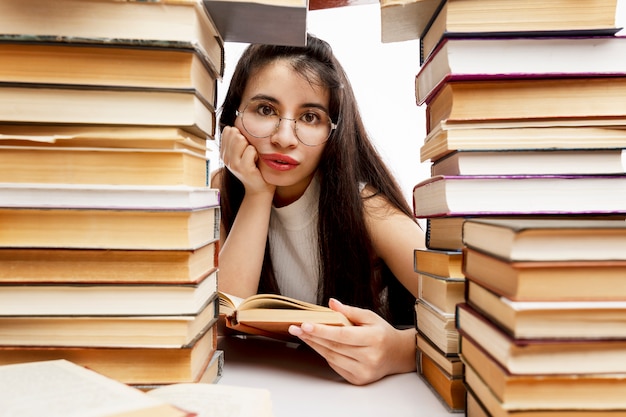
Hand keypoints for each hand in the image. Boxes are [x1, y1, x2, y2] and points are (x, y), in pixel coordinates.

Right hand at [220, 126, 274, 195]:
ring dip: (251, 146)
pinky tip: (256, 162)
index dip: (240, 135)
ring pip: (241, 140)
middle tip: (250, 153)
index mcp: (224, 153)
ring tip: (252, 157)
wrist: (259, 187)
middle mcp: (226, 158)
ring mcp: (233, 164)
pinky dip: (257, 154)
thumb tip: (234, 126)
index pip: (228, 131)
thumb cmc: (254, 168)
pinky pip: (251, 150)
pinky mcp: (243, 168)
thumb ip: (238, 140)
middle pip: (234, 133)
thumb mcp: (243, 152)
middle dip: (246, 140)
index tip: (244, 148)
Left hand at [288, 299, 416, 384]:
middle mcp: (370, 357)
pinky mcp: (359, 379)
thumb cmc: (382, 333)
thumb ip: (350, 311)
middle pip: (334, 346)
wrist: (398, 354)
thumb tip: (331, 304)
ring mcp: (364, 371)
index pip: (342, 335)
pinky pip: (336, 366)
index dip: (322, 330)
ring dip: (315, 345)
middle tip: (295, 328)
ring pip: (332, 357)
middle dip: (312, 336)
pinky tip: (318, 345)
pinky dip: (325, 354)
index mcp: (374, 338)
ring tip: (303, 335)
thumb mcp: (370, 317)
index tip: (305, 324)